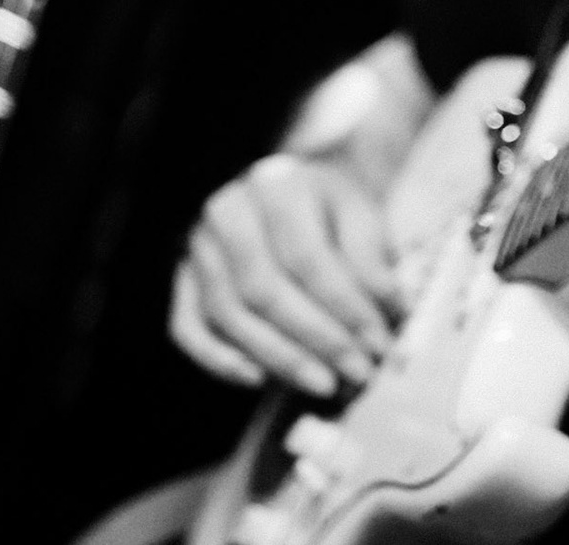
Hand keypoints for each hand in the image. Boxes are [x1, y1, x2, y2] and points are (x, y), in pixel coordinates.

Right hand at [171, 153, 401, 395]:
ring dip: (279, 358)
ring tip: (325, 383)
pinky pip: (188, 327)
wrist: (296, 189)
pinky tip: (259, 379)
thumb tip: (387, 311)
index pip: (307, 258)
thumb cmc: (331, 206)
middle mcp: (226, 210)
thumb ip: (372, 260)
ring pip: (229, 314)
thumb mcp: (362, 214)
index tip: (378, 344)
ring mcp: (197, 245)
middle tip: (357, 372)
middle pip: (264, 290)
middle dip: (316, 340)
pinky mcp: (182, 276)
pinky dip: (218, 359)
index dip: (345, 308)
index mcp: (274, 184)